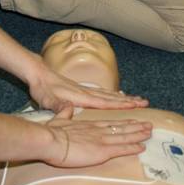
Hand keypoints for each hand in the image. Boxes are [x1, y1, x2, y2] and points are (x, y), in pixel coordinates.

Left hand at [28, 64, 147, 112]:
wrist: (39, 74)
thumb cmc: (43, 89)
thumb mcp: (48, 100)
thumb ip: (59, 106)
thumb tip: (67, 110)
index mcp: (82, 97)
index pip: (106, 103)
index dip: (121, 105)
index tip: (136, 105)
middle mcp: (87, 93)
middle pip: (112, 98)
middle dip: (129, 101)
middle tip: (145, 102)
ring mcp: (85, 90)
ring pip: (109, 95)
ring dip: (124, 98)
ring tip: (137, 99)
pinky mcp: (82, 90)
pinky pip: (102, 94)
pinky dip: (113, 95)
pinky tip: (117, 96)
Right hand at [44, 106, 152, 167]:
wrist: (50, 139)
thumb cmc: (52, 131)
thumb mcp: (59, 119)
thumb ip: (65, 113)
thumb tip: (67, 106)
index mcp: (89, 124)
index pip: (111, 123)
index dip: (123, 122)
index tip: (133, 121)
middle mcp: (98, 130)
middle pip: (121, 127)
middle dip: (136, 126)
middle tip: (149, 125)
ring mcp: (102, 139)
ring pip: (125, 136)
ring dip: (139, 135)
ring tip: (149, 132)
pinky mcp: (102, 150)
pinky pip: (121, 149)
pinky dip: (132, 147)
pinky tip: (141, 147)